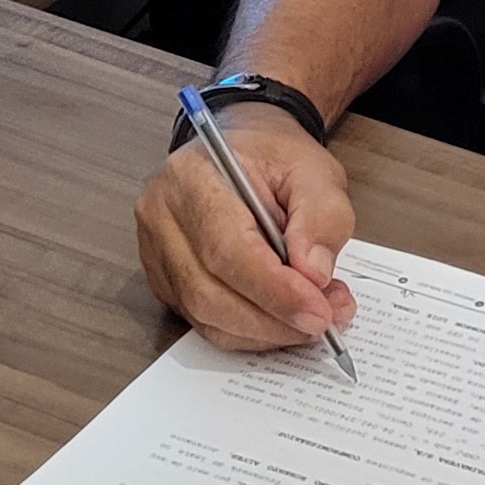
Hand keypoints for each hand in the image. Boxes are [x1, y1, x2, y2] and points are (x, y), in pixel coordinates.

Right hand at [132, 116, 358, 350]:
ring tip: (313, 316)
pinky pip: (204, 322)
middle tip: (326, 320)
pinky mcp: (166, 281)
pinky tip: (283, 319)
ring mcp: (157, 252)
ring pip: (205, 316)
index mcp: (192, 177)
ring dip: (265, 330)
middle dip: (273, 318)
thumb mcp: (314, 171)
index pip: (225, 247)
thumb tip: (313, 273)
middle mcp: (162, 216)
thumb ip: (321, 217)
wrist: (243, 153)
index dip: (273, 289)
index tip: (319, 311)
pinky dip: (249, 331)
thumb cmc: (272, 158)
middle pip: (209, 292)